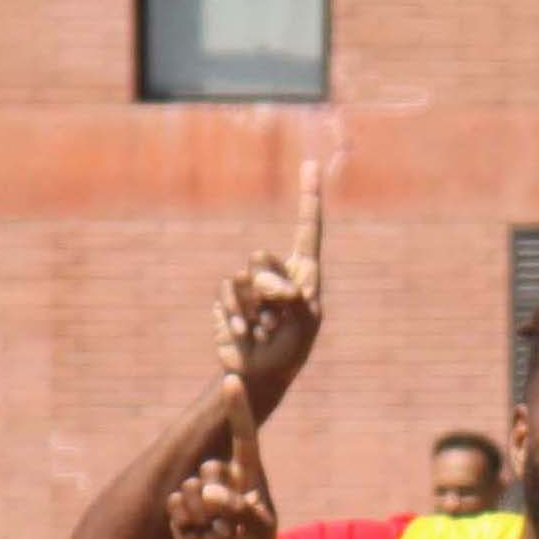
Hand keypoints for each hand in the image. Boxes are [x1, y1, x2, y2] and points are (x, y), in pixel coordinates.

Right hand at [161, 377, 280, 538]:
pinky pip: (175, 506)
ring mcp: (199, 492)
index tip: (233, 380)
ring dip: (205, 519)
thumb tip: (205, 493)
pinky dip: (187, 525)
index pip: (244, 436)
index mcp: (249, 475)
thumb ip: (240, 508)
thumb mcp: (260, 531)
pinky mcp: (180, 509)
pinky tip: (200, 537)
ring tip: (219, 535)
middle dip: (220, 502)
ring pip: (191, 490)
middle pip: (211, 470)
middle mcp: (223, 478)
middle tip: (232, 529)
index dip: (237, 408)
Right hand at [211, 156, 326, 403]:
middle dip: (267, 288)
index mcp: (305, 274)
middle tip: (274, 316)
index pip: (308, 229)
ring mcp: (252, 284)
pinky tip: (245, 333)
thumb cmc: (290, 351)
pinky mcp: (230, 297)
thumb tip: (268, 281)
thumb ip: (292, 298)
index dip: (309, 197)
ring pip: (243, 277)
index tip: (311, 164)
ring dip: (252, 309)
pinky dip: (235, 313)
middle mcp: (278, 273)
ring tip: (262, 330)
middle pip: (263, 258)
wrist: (260, 374)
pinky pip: (227, 290)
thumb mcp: (303, 326)